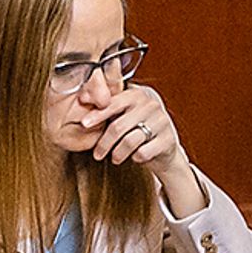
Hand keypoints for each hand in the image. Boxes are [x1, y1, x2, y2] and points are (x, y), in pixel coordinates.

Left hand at [72, 82, 197, 208]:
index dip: (97, 114)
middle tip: (97, 154)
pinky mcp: (168, 140)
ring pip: (130, 141)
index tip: (84, 124)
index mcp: (139, 94)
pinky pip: (143, 153)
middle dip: (104, 143)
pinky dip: (135, 158)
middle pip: (118, 126)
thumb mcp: (124, 113)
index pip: (114, 102)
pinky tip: (135, 157)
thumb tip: (82, 98)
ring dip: (117, 154)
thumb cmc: (139, 127)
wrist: (165, 146)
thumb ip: (106, 105)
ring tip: (114, 158)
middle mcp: (152, 105)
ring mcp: (162, 122)